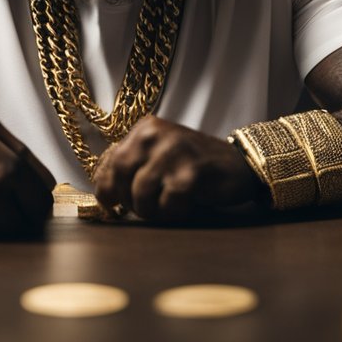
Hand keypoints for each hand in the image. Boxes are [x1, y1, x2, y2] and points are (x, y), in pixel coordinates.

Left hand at [92, 116, 266, 221]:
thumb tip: (102, 190)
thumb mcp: (159, 156)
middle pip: (121, 175)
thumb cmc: (194, 166)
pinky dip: (172, 212)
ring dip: (151, 210)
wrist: (239, 165)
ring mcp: (173, 151)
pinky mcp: (191, 172)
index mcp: (145, 129)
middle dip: (128, 200)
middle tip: (143, 209)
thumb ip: (133, 165)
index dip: (107, 189)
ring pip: (141, 192)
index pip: (111, 162)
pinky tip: (184, 207)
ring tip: (166, 209)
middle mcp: (155, 134)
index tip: (111, 205)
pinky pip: (167, 202)